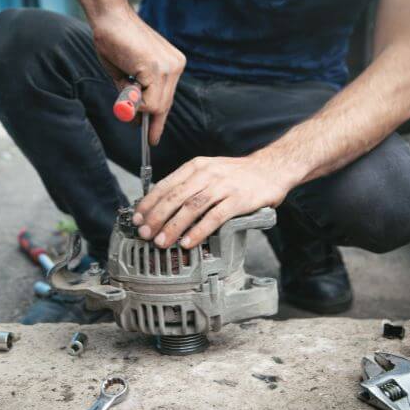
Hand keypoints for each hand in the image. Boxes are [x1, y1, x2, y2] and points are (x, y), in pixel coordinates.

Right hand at [86, 2, 185, 144]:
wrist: (109, 17)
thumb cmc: (114, 41)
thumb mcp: (125, 75)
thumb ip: (132, 96)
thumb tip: (135, 120)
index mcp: (172, 65)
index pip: (167, 99)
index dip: (160, 119)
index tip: (154, 136)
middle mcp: (175, 66)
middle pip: (164, 105)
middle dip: (153, 122)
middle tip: (149, 140)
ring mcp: (168, 67)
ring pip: (156, 106)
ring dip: (136, 105)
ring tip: (125, 83)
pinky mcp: (156, 69)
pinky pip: (148, 101)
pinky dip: (134, 100)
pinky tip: (127, 81)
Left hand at [132, 155, 295, 248]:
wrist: (272, 168)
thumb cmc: (238, 175)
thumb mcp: (210, 171)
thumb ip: (189, 185)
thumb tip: (164, 206)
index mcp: (196, 166)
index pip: (166, 185)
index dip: (149, 203)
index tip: (137, 219)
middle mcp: (207, 174)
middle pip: (175, 197)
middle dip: (156, 217)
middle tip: (144, 234)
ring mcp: (223, 186)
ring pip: (191, 207)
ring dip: (173, 226)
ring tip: (161, 242)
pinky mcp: (238, 200)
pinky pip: (214, 217)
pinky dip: (199, 231)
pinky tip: (188, 242)